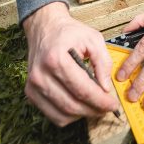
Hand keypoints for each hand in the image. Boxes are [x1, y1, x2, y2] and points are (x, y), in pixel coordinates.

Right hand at [22, 1, 119, 125]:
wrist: (44, 28)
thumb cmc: (68, 33)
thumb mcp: (93, 38)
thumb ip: (103, 62)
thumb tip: (106, 87)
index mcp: (56, 59)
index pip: (82, 90)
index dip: (100, 101)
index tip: (113, 104)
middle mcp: (41, 75)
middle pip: (72, 105)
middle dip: (94, 110)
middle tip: (107, 107)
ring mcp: (33, 86)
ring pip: (62, 115)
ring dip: (82, 115)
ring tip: (94, 106)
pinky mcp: (30, 93)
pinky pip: (52, 115)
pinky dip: (69, 116)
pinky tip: (79, 105)